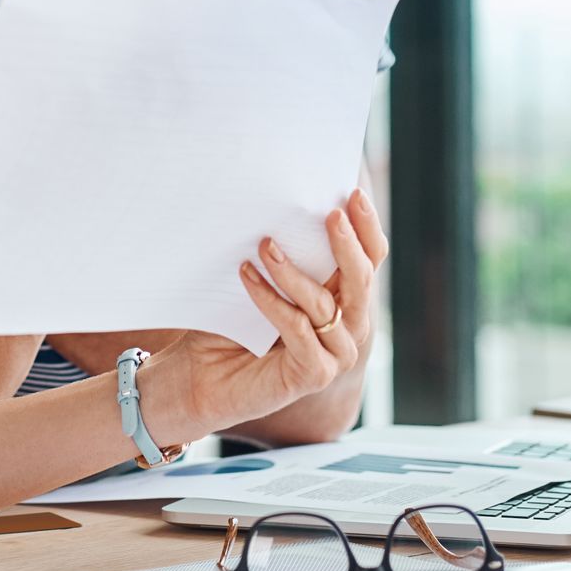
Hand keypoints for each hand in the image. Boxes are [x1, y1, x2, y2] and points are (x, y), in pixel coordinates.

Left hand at [137, 193, 386, 442]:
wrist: (200, 376)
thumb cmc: (230, 323)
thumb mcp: (261, 279)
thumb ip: (281, 251)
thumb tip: (278, 202)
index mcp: (343, 298)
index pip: (369, 259)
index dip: (366, 227)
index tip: (352, 193)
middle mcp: (349, 327)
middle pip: (362, 280)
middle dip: (347, 244)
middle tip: (330, 214)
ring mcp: (335, 354)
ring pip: (325, 304)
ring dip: (293, 271)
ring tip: (265, 245)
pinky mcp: (314, 374)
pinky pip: (297, 329)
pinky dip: (270, 300)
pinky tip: (246, 276)